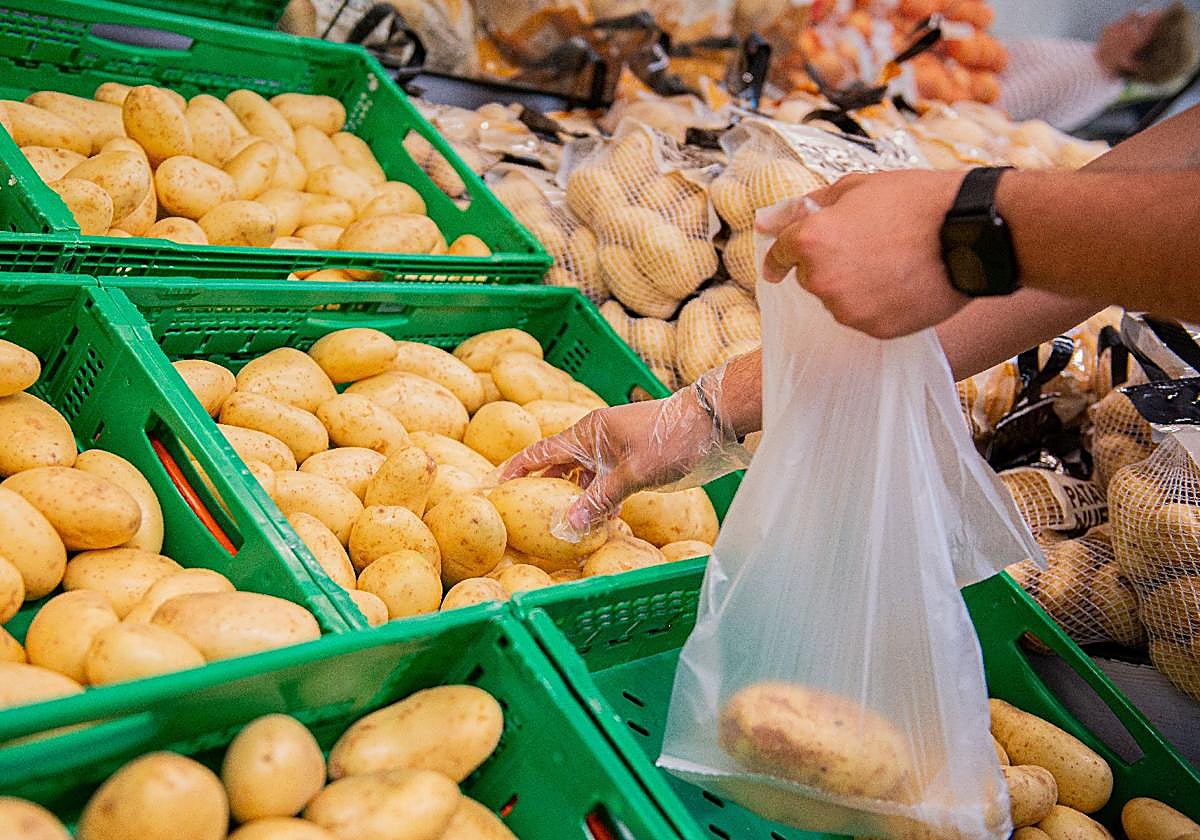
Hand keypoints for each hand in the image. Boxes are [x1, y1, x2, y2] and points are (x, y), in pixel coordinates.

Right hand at [499, 369, 748, 537]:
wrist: (711, 423)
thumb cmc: (672, 439)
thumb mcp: (634, 473)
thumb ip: (600, 499)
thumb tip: (567, 526)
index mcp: (588, 432)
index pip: (541, 452)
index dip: (516, 468)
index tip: (494, 485)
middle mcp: (596, 439)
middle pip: (558, 466)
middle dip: (542, 489)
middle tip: (522, 514)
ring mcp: (614, 450)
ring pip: (583, 477)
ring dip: (574, 498)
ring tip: (559, 525)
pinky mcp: (632, 461)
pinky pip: (605, 482)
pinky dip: (598, 500)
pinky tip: (599, 521)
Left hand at [757, 170, 972, 338]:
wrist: (970, 232)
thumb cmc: (916, 202)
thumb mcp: (857, 187)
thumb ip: (804, 206)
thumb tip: (765, 221)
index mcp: (811, 239)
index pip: (780, 254)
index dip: (782, 255)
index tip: (780, 263)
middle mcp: (822, 279)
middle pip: (811, 278)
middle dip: (829, 263)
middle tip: (870, 244)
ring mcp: (848, 309)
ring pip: (838, 300)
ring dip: (854, 285)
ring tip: (892, 262)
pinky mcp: (874, 329)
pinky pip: (865, 318)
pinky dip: (878, 304)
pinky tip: (903, 282)